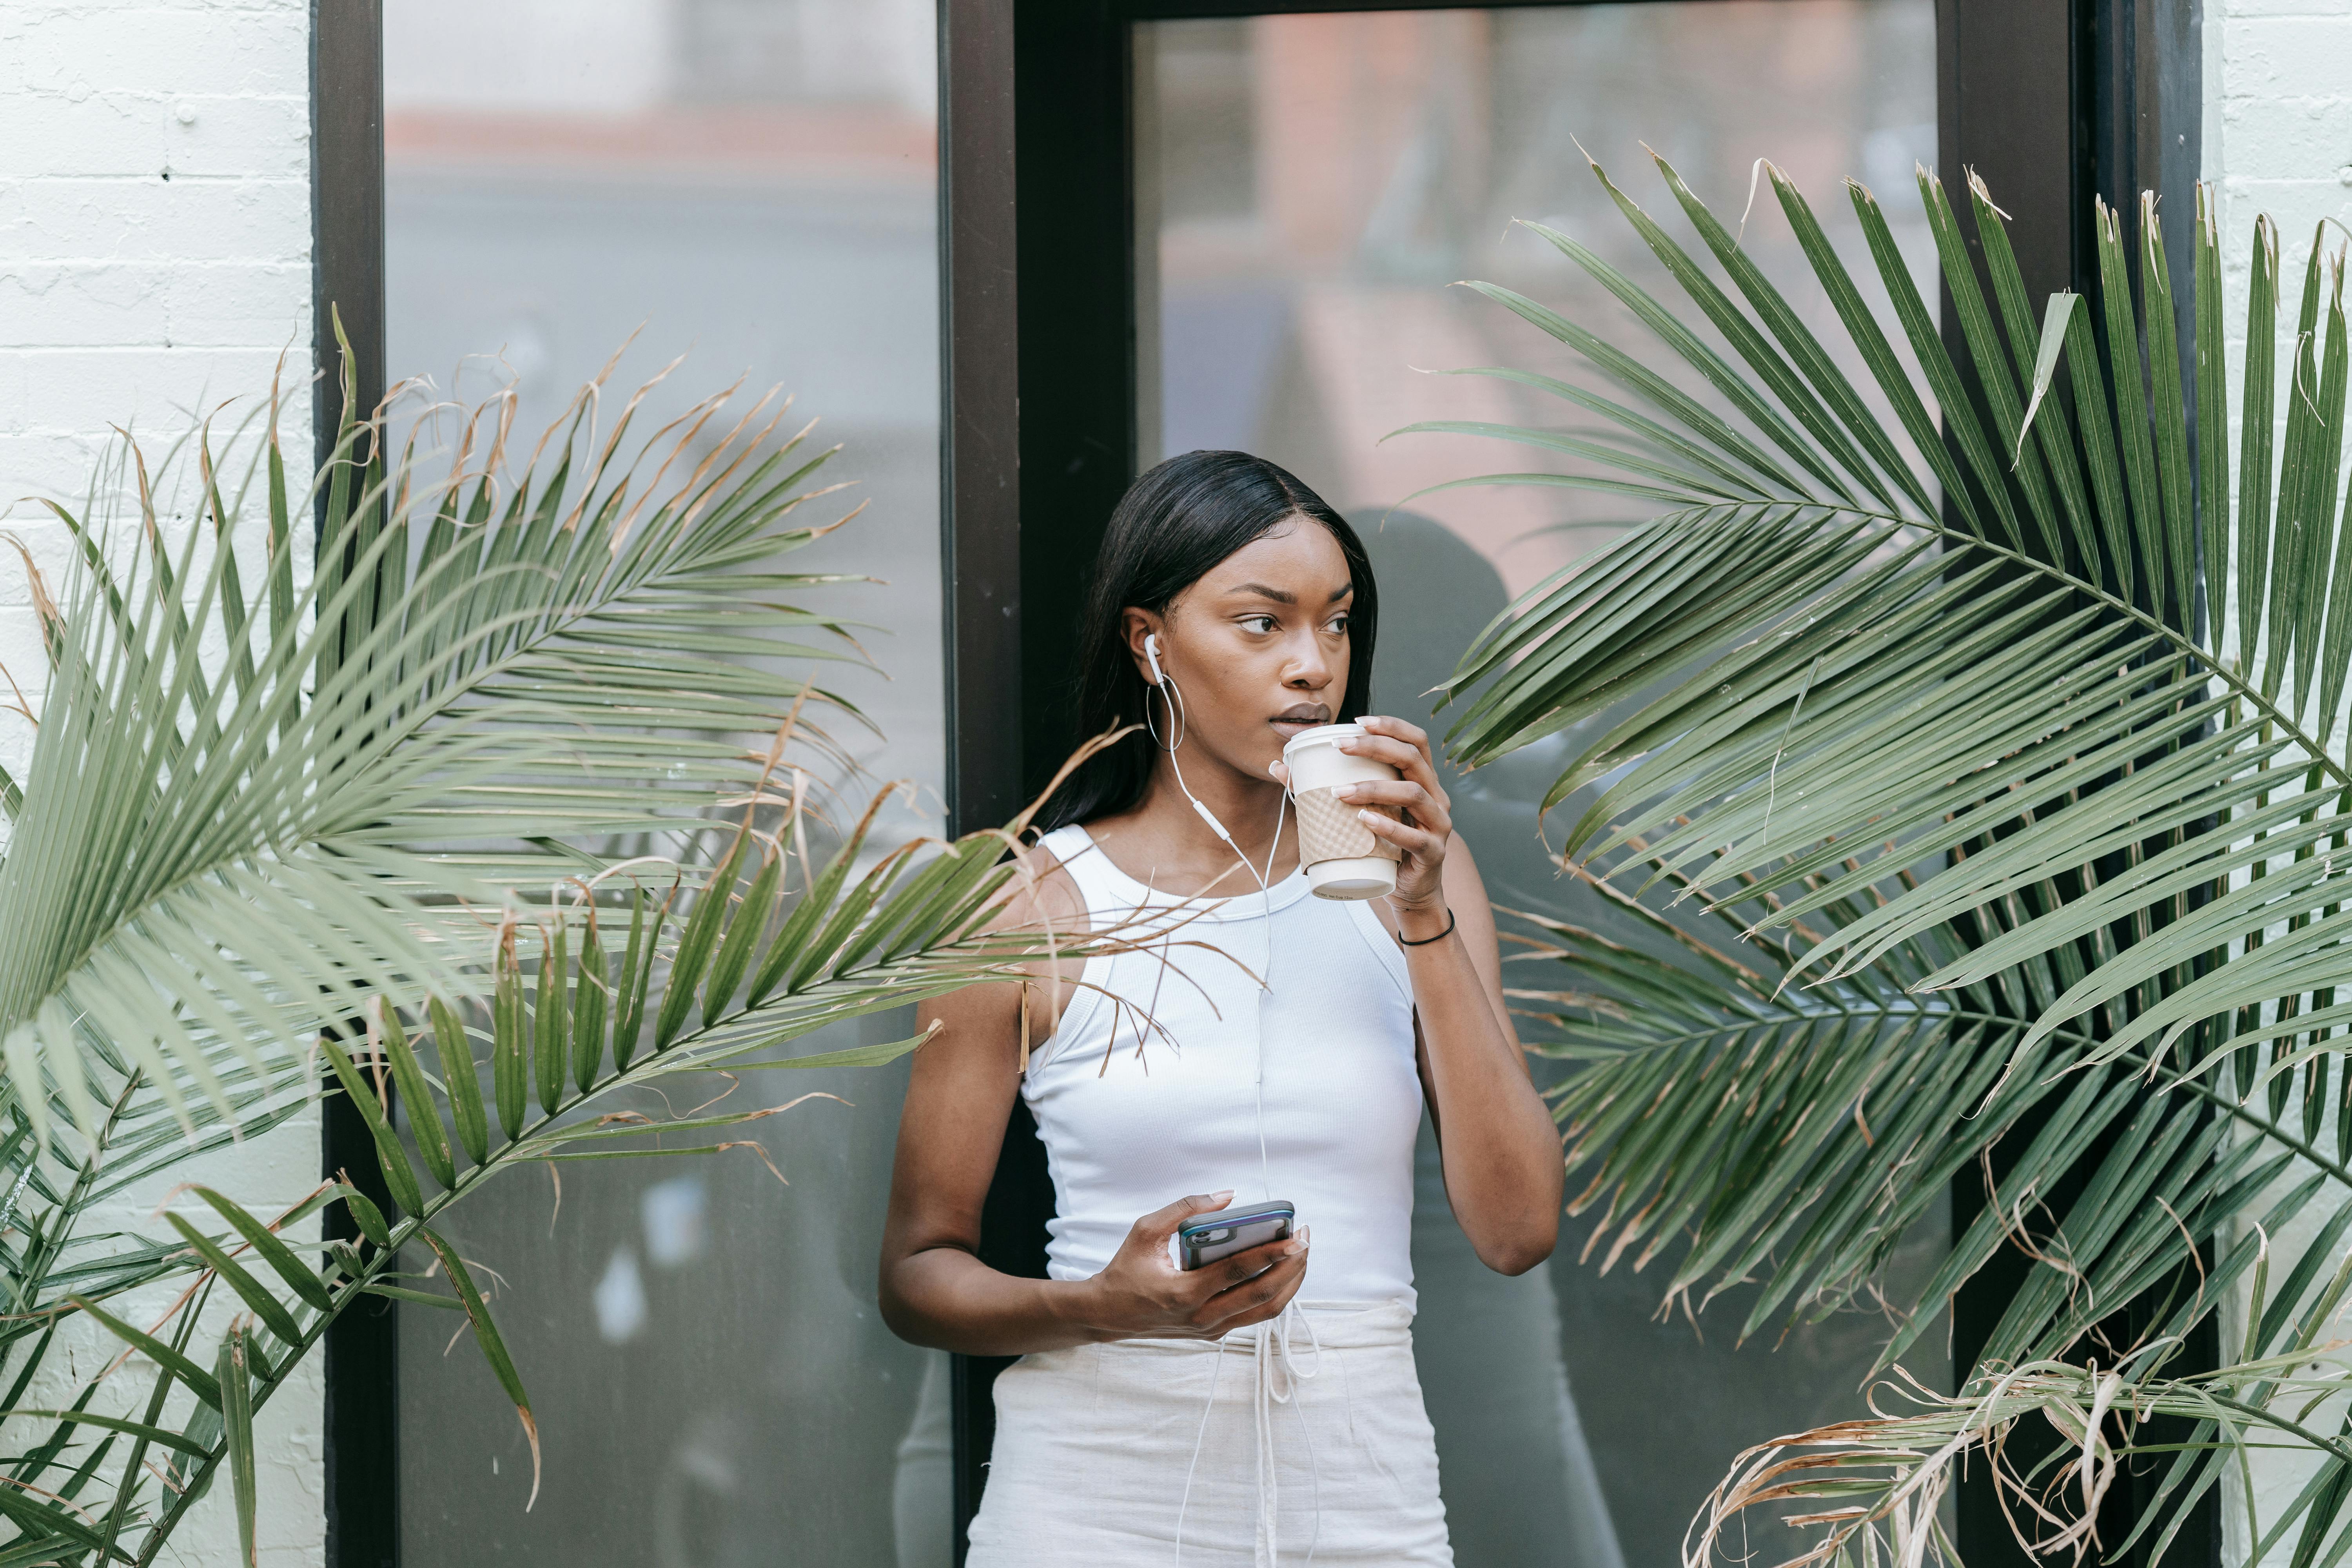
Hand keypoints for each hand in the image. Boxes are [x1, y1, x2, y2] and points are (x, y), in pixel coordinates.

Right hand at [1072, 1191, 1308, 1340]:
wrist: (1108, 1316)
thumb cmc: (1125, 1270)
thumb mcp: (1145, 1231)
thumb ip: (1183, 1209)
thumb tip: (1226, 1196)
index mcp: (1184, 1293)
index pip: (1238, 1272)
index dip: (1270, 1253)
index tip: (1295, 1237)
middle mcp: (1202, 1317)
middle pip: (1263, 1295)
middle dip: (1292, 1267)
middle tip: (1305, 1241)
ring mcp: (1211, 1329)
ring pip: (1265, 1311)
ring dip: (1290, 1283)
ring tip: (1301, 1256)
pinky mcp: (1214, 1333)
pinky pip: (1254, 1315)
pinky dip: (1274, 1294)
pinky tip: (1282, 1272)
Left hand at [1334, 715, 1452, 914]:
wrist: (1409, 891)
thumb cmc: (1383, 845)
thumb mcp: (1361, 812)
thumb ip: (1325, 787)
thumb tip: (1279, 767)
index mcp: (1422, 780)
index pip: (1416, 741)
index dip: (1391, 726)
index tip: (1358, 722)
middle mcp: (1436, 796)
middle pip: (1413, 759)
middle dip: (1375, 747)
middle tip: (1340, 746)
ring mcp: (1438, 824)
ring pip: (1413, 794)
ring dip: (1374, 788)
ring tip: (1340, 791)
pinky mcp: (1433, 852)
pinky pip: (1414, 837)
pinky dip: (1388, 827)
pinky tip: (1365, 821)